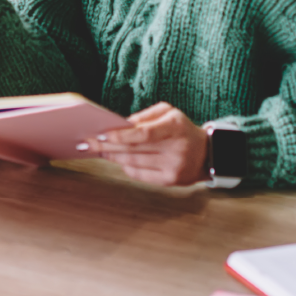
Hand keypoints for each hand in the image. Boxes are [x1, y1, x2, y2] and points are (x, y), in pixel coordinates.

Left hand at [80, 102, 209, 186]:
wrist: (207, 153)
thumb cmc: (181, 129)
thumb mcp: (168, 113)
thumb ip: (144, 117)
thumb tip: (118, 126)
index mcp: (175, 127)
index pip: (144, 134)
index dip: (120, 136)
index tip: (101, 135)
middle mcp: (176, 149)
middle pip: (135, 150)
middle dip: (108, 147)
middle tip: (88, 143)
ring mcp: (173, 168)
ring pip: (134, 164)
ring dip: (113, 157)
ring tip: (98, 150)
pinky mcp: (170, 182)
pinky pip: (140, 175)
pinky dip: (126, 167)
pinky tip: (116, 160)